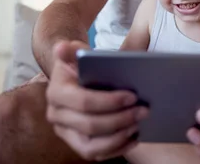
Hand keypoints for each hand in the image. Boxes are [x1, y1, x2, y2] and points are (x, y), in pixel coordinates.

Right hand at [45, 41, 149, 160]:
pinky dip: (116, 149)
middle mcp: (56, 116)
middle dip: (119, 120)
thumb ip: (72, 51)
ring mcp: (65, 132)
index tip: (132, 96)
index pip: (83, 102)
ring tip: (138, 125)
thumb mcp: (78, 53)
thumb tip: (62, 47)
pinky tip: (134, 138)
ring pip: (90, 146)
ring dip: (118, 138)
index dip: (109, 102)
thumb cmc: (82, 65)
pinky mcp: (76, 143)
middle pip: (90, 126)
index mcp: (56, 93)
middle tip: (143, 111)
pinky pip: (95, 154)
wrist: (75, 77)